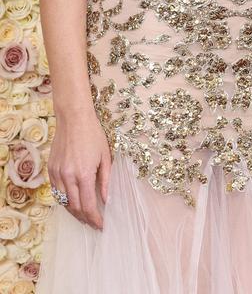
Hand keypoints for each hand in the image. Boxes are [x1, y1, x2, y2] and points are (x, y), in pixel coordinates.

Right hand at [48, 112, 111, 229]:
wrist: (74, 118)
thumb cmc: (93, 134)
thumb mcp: (105, 156)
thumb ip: (106, 180)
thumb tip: (107, 199)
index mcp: (84, 174)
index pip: (88, 206)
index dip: (95, 219)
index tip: (101, 225)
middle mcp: (68, 177)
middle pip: (75, 208)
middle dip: (85, 219)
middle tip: (94, 223)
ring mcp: (57, 173)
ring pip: (64, 202)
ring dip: (74, 212)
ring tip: (84, 216)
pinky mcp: (51, 169)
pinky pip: (57, 191)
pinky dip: (65, 200)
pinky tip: (73, 201)